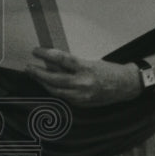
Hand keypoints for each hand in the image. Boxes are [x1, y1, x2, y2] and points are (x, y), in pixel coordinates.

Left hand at [25, 47, 141, 107]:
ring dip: (43, 83)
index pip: (61, 60)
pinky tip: (48, 85)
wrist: (126, 86)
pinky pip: (63, 97)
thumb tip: (52, 62)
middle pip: (54, 79)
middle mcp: (83, 83)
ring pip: (56, 90)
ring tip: (35, 75)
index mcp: (86, 68)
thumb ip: (72, 64)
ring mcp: (82, 96)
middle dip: (38, 73)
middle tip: (28, 67)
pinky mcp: (82, 104)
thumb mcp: (91, 61)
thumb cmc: (109, 70)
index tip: (35, 51)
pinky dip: (54, 90)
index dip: (46, 55)